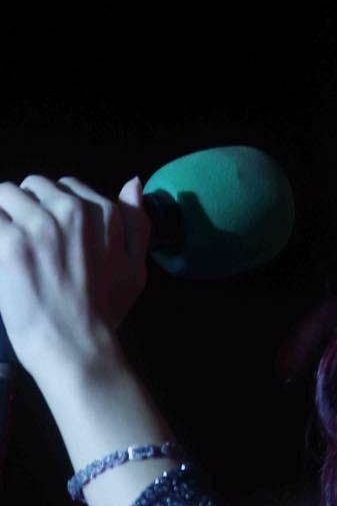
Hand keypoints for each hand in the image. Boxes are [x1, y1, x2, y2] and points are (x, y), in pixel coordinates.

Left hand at [0, 175, 150, 379]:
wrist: (75, 342)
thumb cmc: (104, 309)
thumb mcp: (136, 265)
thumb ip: (136, 220)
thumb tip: (133, 181)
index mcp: (101, 213)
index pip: (65, 185)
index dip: (50, 207)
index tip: (45, 234)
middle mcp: (70, 211)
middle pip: (30, 186)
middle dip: (22, 208)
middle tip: (21, 242)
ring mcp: (37, 225)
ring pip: (3, 196)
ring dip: (1, 218)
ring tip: (7, 247)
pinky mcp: (9, 243)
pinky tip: (0, 256)